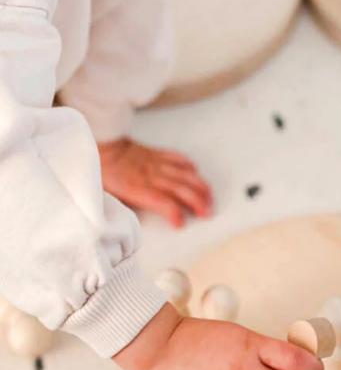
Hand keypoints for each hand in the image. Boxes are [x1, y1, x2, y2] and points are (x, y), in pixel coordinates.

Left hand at [98, 138, 212, 227]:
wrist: (102, 145)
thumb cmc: (103, 172)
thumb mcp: (109, 196)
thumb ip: (125, 209)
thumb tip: (132, 224)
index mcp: (137, 188)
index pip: (164, 202)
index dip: (175, 214)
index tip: (179, 224)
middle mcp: (152, 176)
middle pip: (182, 189)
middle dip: (198, 202)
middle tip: (207, 214)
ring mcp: (157, 164)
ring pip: (186, 175)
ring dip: (201, 188)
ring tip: (209, 199)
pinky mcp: (158, 154)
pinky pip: (178, 158)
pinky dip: (190, 166)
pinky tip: (196, 174)